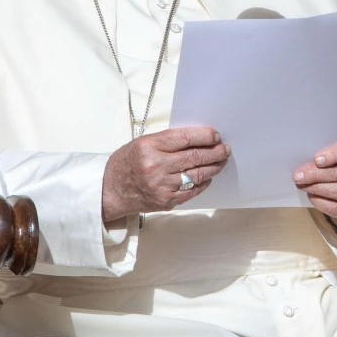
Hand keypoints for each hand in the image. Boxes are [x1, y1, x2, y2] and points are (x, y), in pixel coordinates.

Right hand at [102, 127, 229, 220]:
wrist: (111, 190)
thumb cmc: (128, 162)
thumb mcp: (143, 143)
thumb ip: (169, 141)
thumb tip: (200, 138)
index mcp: (149, 147)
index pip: (185, 138)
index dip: (205, 136)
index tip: (216, 136)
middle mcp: (156, 167)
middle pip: (195, 157)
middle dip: (215, 152)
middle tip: (225, 149)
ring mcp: (162, 186)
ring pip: (198, 174)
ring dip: (214, 167)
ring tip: (221, 161)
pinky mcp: (166, 201)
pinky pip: (193, 190)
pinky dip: (204, 182)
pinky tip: (208, 176)